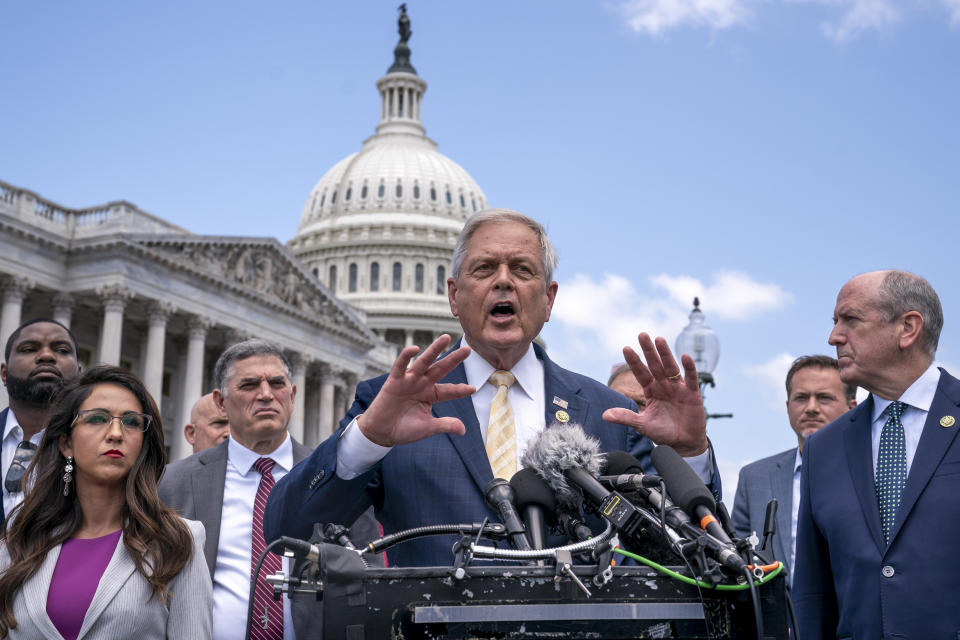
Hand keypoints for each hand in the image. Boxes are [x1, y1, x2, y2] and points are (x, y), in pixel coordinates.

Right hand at [358, 334, 475, 446]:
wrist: (382, 433)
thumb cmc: (404, 429)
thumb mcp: (427, 427)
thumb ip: (444, 425)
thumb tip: (463, 430)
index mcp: (431, 395)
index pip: (449, 390)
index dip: (460, 390)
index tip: (473, 389)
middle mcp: (422, 384)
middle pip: (440, 369)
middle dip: (453, 359)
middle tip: (467, 350)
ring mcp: (409, 381)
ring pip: (424, 362)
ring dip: (434, 350)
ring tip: (446, 338)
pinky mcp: (394, 381)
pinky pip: (400, 366)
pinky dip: (406, 357)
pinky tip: (414, 348)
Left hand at [602, 333, 707, 456]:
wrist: (684, 443)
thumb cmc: (663, 432)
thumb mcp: (643, 425)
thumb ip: (626, 417)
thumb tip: (604, 416)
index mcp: (651, 391)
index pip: (641, 373)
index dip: (634, 361)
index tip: (626, 348)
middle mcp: (664, 386)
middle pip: (655, 365)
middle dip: (648, 350)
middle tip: (642, 335)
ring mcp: (678, 388)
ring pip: (671, 367)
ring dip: (665, 354)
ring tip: (659, 339)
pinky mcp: (692, 394)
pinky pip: (691, 378)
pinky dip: (689, 368)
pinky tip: (685, 357)